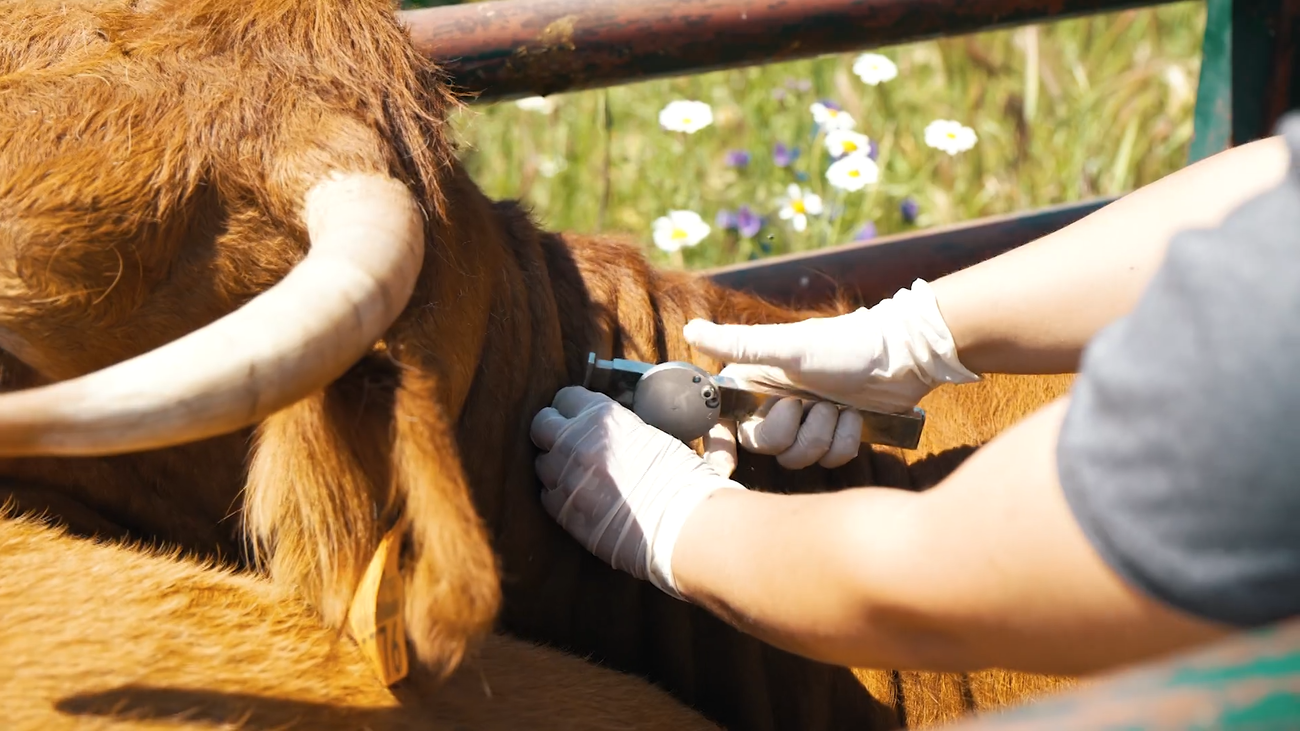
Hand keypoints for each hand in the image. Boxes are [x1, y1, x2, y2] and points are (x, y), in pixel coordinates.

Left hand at [531, 386, 744, 599]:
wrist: (683, 525)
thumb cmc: (682, 480)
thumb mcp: (654, 437)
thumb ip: (624, 429)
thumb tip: (619, 429)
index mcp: (602, 417)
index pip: (566, 397)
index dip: (572, 407)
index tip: (577, 415)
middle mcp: (576, 442)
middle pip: (541, 425)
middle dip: (552, 431)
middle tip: (569, 441)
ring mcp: (566, 478)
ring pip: (541, 463)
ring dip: (555, 465)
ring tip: (578, 473)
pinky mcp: (564, 512)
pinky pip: (547, 496)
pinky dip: (559, 495)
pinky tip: (580, 498)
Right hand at [687, 279, 979, 468]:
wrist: (901, 356)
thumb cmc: (843, 344)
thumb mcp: (788, 345)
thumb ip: (738, 344)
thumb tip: (691, 330)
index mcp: (756, 383)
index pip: (724, 424)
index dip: (720, 447)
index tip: (723, 468)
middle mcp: (775, 404)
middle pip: (764, 446)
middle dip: (789, 431)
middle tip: (804, 404)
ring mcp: (806, 422)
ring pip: (798, 459)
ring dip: (822, 434)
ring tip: (836, 406)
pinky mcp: (833, 435)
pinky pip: (829, 461)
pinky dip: (844, 440)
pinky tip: (853, 417)